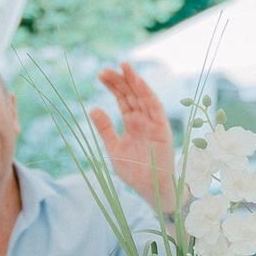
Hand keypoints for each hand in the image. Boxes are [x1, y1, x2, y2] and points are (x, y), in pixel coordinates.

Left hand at [93, 62, 176, 211]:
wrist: (151, 189)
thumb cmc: (134, 171)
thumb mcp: (114, 148)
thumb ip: (105, 129)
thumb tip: (93, 108)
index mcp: (132, 124)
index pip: (123, 99)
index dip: (113, 86)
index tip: (101, 75)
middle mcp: (143, 120)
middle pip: (131, 95)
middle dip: (120, 81)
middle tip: (105, 70)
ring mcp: (153, 123)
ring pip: (143, 97)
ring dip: (134, 81)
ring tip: (123, 66)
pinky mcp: (162, 128)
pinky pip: (155, 107)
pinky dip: (147, 94)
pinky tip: (138, 82)